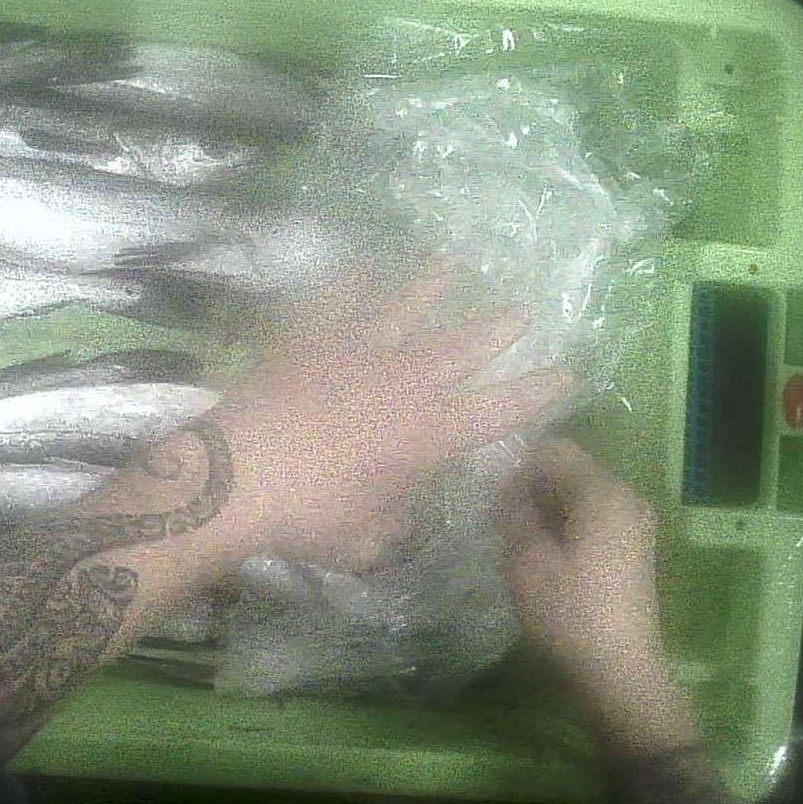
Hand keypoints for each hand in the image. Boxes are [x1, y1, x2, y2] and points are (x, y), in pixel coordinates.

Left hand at [201, 269, 570, 570]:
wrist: (235, 479)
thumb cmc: (305, 518)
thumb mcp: (363, 539)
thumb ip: (393, 521)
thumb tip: (400, 509)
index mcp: (431, 435)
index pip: (501, 409)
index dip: (539, 392)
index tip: (566, 373)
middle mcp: (407, 382)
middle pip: (465, 344)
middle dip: (498, 327)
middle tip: (521, 311)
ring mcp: (358, 352)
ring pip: (406, 306)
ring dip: (432, 284)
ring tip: (451, 264)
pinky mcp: (310, 339)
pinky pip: (337, 301)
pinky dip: (351, 282)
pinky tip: (359, 267)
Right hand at [499, 439, 691, 748]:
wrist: (617, 671)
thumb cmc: (567, 613)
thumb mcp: (525, 559)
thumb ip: (514, 511)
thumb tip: (511, 487)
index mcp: (603, 493)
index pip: (552, 450)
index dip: (517, 470)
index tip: (497, 508)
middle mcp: (626, 498)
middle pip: (568, 470)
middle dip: (532, 491)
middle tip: (505, 530)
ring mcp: (635, 524)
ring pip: (578, 496)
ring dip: (547, 512)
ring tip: (525, 549)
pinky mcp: (634, 548)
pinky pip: (592, 518)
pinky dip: (566, 528)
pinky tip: (550, 563)